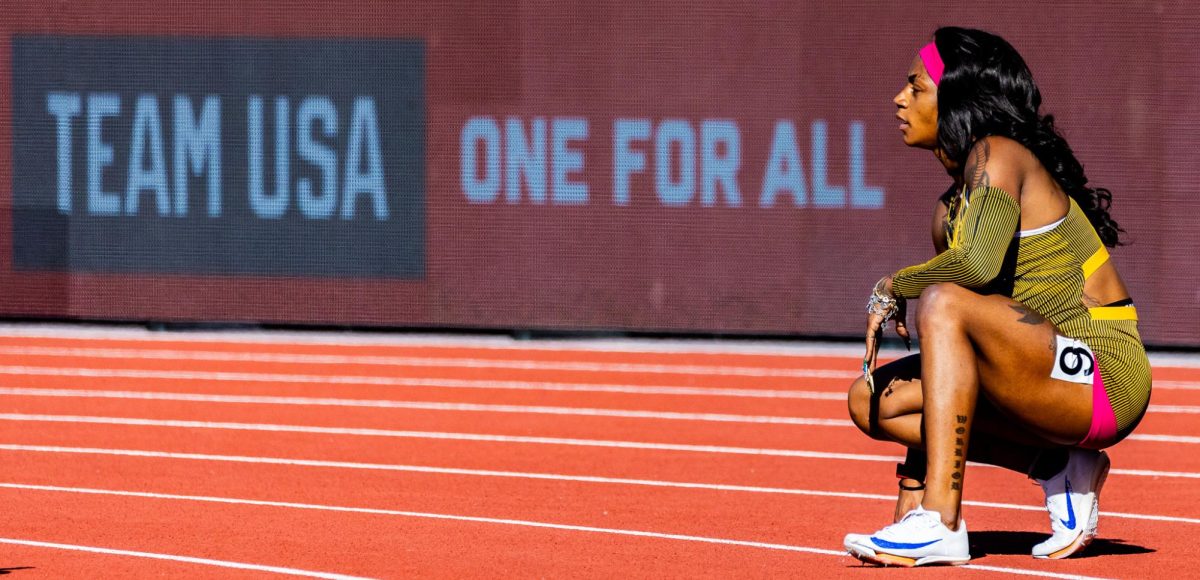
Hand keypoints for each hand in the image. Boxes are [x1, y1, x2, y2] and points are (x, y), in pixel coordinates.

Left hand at [862, 277, 907, 391]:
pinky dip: (869, 349)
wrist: (894, 288)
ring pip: (870, 346)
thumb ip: (901, 330)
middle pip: (871, 348)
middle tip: (868, 375)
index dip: (874, 355)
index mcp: (878, 327)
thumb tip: (906, 342)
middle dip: (870, 362)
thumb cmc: (897, 300)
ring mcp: (871, 325)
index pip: (876, 344)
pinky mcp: (873, 322)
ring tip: (867, 371)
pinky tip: (867, 358)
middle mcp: (872, 327)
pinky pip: (871, 339)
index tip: (871, 366)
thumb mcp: (900, 318)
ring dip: (869, 359)